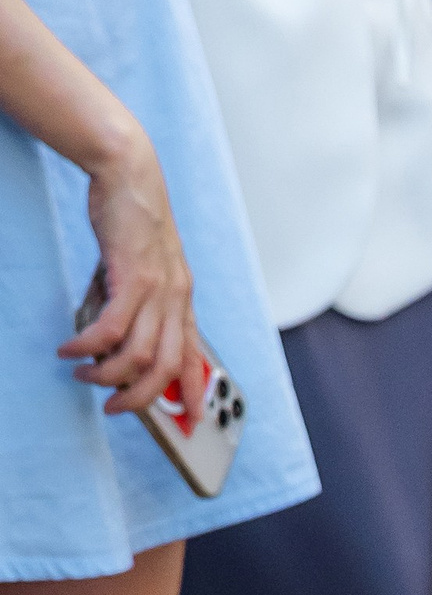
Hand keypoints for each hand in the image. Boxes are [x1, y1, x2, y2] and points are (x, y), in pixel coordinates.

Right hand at [61, 121, 201, 415]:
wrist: (129, 174)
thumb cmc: (132, 219)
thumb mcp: (140, 268)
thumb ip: (133, 302)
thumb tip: (110, 336)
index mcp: (182, 299)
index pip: (195, 356)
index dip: (196, 392)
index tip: (194, 420)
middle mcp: (177, 299)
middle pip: (168, 367)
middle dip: (143, 397)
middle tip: (115, 407)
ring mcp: (158, 289)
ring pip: (141, 354)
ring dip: (109, 373)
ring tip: (84, 374)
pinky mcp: (133, 277)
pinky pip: (112, 328)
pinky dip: (91, 345)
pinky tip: (72, 349)